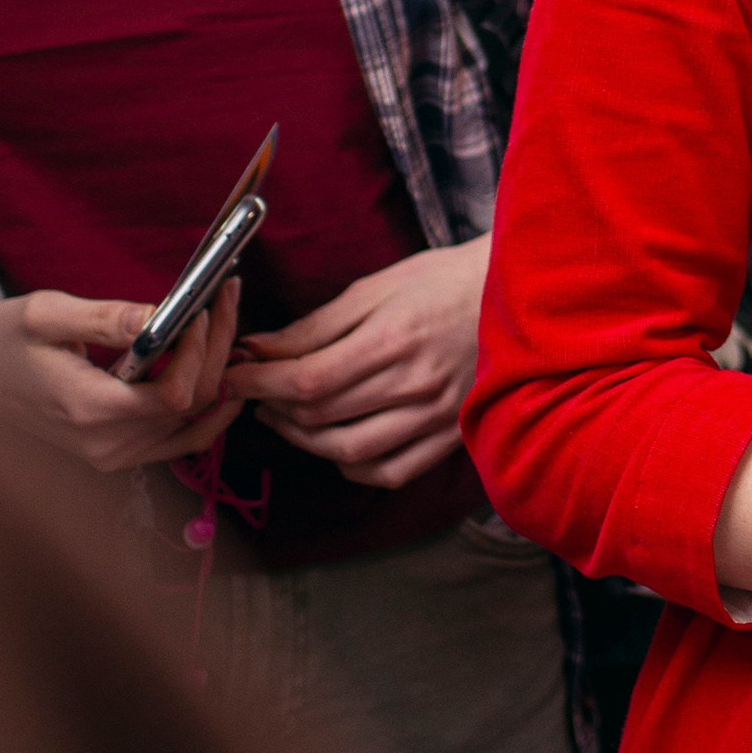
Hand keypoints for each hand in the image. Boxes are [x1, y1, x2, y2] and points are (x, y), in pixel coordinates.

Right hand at [0, 279, 245, 476]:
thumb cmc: (6, 340)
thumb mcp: (45, 314)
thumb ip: (104, 318)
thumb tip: (159, 314)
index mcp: (88, 409)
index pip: (174, 395)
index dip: (199, 351)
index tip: (203, 306)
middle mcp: (106, 445)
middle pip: (192, 405)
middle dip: (217, 348)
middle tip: (226, 298)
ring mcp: (114, 456)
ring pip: (193, 420)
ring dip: (218, 372)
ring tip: (225, 323)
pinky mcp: (120, 455)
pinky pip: (183, 442)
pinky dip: (211, 411)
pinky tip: (225, 376)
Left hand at [235, 237, 485, 489]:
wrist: (516, 295)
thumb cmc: (444, 281)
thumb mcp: (377, 287)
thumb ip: (316, 324)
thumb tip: (260, 348)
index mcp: (391, 340)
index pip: (306, 379)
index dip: (260, 383)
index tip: (235, 375)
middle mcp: (412, 385)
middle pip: (320, 416)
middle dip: (273, 407)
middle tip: (256, 393)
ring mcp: (433, 416)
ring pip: (348, 451)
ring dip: (303, 441)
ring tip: (287, 419)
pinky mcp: (448, 435)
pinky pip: (390, 471)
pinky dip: (352, 467)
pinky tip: (335, 447)